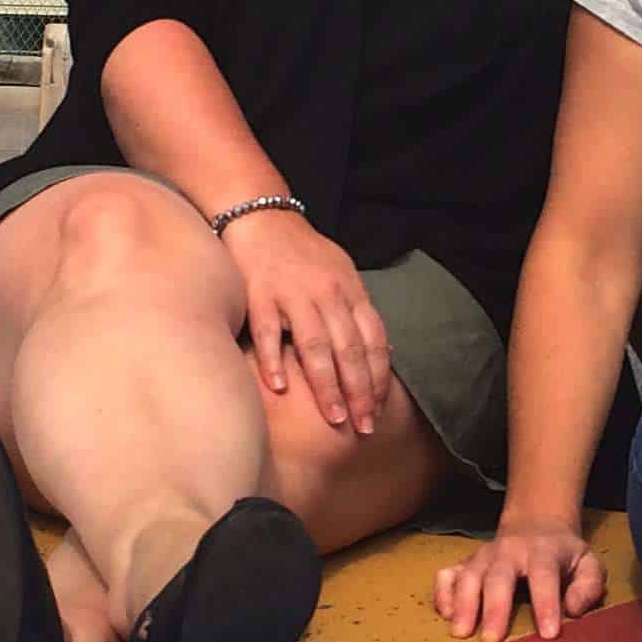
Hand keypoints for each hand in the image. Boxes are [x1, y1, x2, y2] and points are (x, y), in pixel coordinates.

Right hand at [217, 208, 393, 433]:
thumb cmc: (303, 253)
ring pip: (315, 346)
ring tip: (334, 418)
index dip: (377, 377)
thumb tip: (383, 352)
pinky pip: (268, 332)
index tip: (378, 408)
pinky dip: (274, 361)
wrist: (261, 216)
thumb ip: (358, 311)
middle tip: (365, 426)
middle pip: (349, 350)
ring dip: (327, 386)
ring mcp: (292, 294)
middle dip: (359, 392)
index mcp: (350, 290)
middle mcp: (326, 293)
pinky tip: (280, 388)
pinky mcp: (259, 295)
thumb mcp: (342, 274)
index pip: (372, 340)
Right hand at [435, 516, 608, 641]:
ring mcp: (484, 556)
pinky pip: (447, 574)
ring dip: (463, 603)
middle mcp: (509, 551)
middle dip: (494, 607)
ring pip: (469, 575)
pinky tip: (446, 614)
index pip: (544, 576)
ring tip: (461, 632)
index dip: (546, 604)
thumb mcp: (588, 563)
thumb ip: (588, 585)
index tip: (548, 634)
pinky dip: (443, 593)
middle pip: (498, 576)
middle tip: (492, 639)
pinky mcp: (466, 563)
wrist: (536, 525)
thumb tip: (573, 609)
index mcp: (543, 552)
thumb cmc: (564, 555)